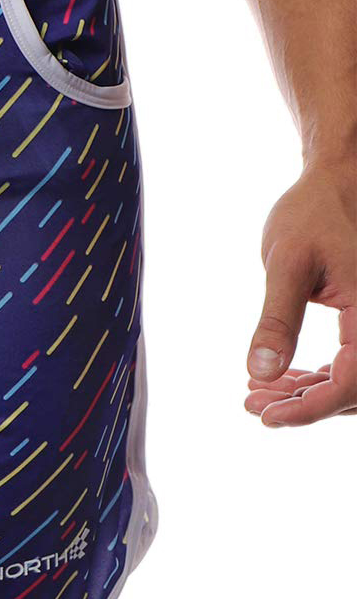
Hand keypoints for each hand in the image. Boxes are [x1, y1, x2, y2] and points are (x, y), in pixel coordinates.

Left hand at [245, 161, 355, 426]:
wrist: (337, 182)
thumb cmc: (313, 214)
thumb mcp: (287, 265)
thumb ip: (277, 319)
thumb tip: (261, 371)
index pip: (352, 382)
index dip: (310, 409)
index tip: (266, 417)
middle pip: (355, 389)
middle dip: (304, 405)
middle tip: (252, 403)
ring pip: (354, 380)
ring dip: (309, 394)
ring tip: (257, 394)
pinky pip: (352, 362)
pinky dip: (318, 376)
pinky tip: (279, 378)